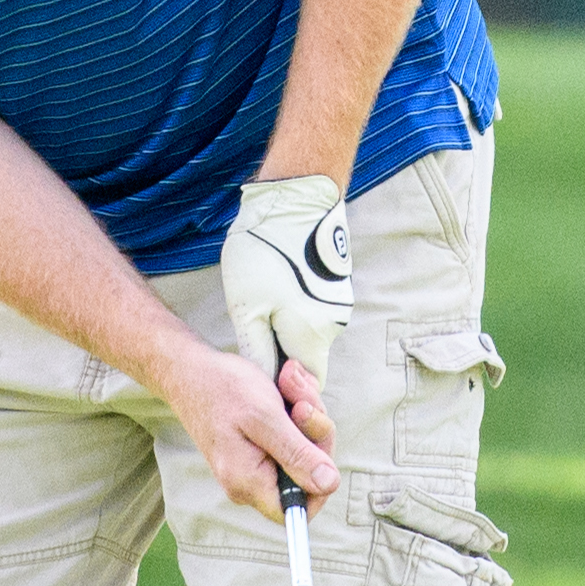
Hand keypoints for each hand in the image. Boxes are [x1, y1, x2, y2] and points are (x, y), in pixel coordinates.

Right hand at [163, 342, 337, 524]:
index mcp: (249, 482)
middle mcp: (251, 481)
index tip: (319, 442)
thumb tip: (329, 485)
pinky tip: (286, 383)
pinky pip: (292, 435)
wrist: (191, 370)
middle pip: (306, 474)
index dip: (320, 483)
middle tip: (302, 400)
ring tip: (289, 381)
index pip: (297, 511)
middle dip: (314, 431)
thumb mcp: (265, 418)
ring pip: (304, 449)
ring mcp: (255, 464)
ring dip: (307, 410)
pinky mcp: (259, 447)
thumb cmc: (222, 389)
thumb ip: (297, 454)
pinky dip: (296, 406)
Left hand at [219, 175, 352, 385]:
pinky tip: (273, 284)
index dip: (284, 388)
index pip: (308, 385)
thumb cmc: (266, 252)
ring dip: (284, 328)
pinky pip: (312, 310)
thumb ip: (258, 349)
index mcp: (313, 336)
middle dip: (281, 356)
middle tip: (251, 333)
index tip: (259, 377)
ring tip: (259, 301)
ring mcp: (337, 302)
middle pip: (307, 358)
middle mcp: (333, 324)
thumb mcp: (247, 306)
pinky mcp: (333, 284)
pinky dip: (292, 307)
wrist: (297, 197)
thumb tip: (264, 382)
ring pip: (307, 333)